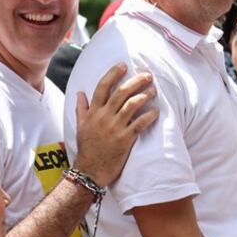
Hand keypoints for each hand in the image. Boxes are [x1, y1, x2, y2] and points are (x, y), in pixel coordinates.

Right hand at [73, 64, 158, 187]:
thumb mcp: (80, 126)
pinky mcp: (125, 140)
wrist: (89, 170)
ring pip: (132, 105)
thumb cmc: (87, 147)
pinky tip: (157, 111)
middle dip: (136, 81)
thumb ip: (81, 108)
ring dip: (145, 95)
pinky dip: (150, 116)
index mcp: (93, 112)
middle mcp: (103, 117)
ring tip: (154, 90)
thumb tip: (80, 93)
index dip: (113, 74)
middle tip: (147, 75)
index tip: (123, 65)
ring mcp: (114, 128)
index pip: (102, 87)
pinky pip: (140, 124)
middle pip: (121, 93)